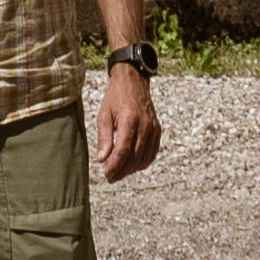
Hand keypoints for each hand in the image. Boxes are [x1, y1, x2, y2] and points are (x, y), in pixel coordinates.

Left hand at [94, 59, 161, 182]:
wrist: (133, 82)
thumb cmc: (115, 98)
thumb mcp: (104, 115)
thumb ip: (104, 138)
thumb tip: (102, 159)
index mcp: (129, 120)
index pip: (123, 150)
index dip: (115, 166)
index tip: (107, 175)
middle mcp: (144, 125)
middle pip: (134, 157)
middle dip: (122, 171)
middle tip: (111, 177)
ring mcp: (153, 128)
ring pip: (144, 157)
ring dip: (131, 169)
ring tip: (119, 173)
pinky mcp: (157, 130)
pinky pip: (152, 153)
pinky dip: (142, 163)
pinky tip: (132, 166)